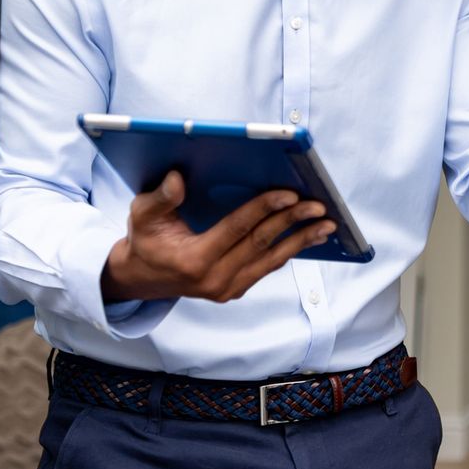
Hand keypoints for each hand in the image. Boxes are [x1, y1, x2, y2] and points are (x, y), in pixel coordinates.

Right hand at [100, 171, 333, 302]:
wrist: (141, 278)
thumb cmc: (144, 241)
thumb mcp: (142, 216)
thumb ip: (161, 198)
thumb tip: (177, 177)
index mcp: (194, 260)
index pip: (238, 229)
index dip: (264, 209)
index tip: (290, 194)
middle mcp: (214, 279)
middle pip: (261, 244)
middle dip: (292, 222)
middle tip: (318, 205)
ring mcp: (227, 289)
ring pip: (271, 261)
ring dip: (301, 240)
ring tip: (327, 224)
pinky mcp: (234, 291)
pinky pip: (266, 268)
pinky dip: (289, 250)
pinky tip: (308, 236)